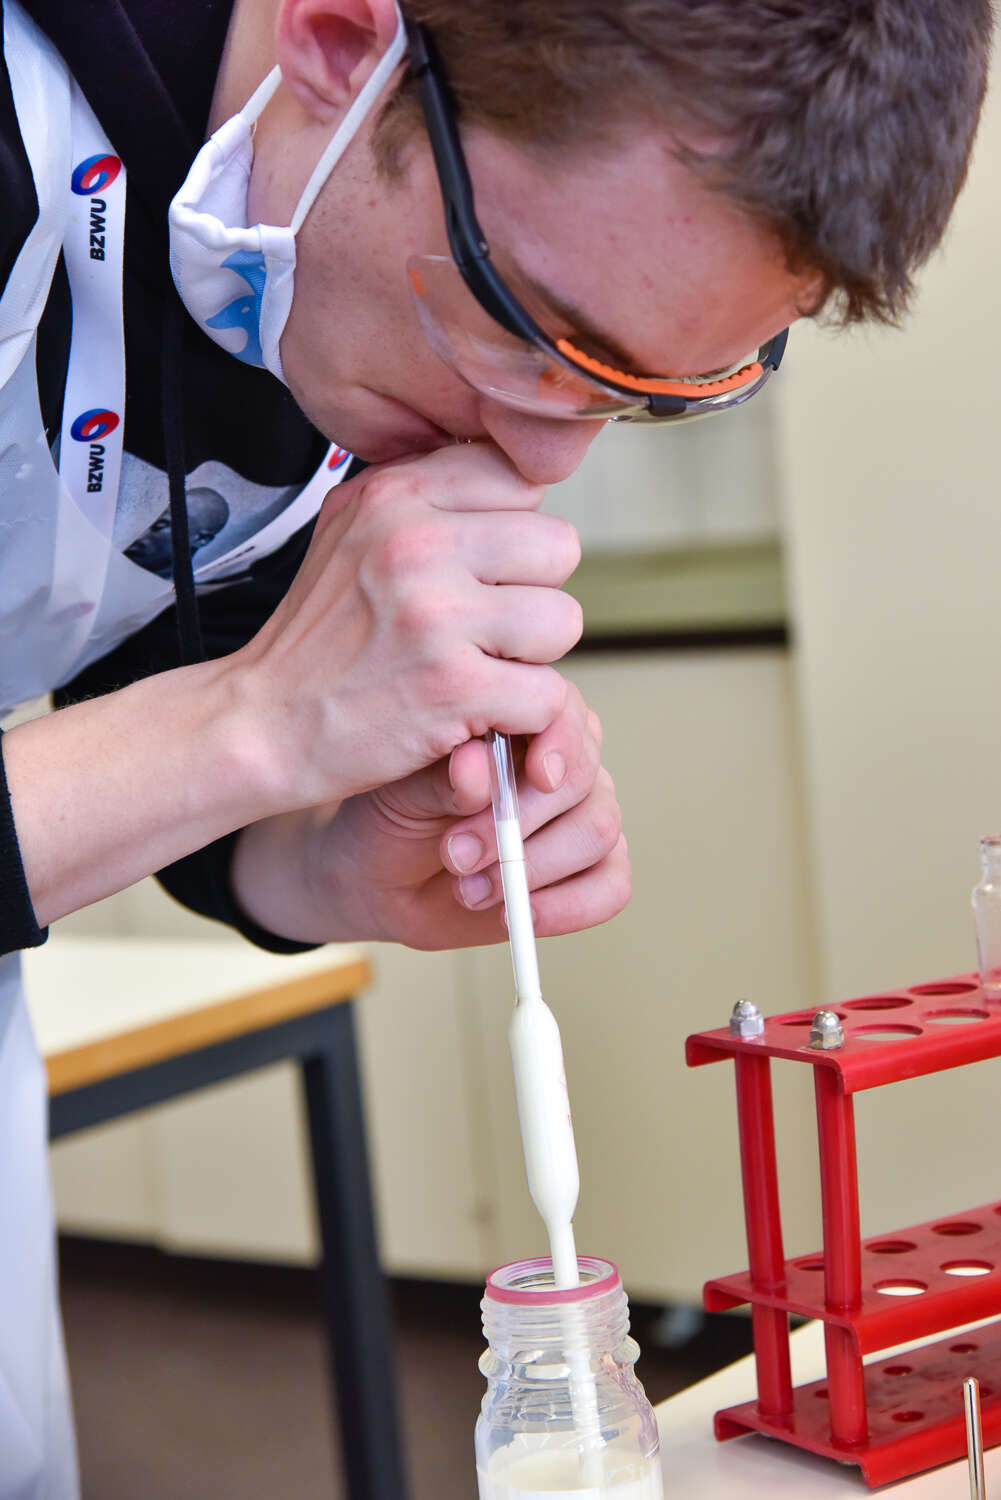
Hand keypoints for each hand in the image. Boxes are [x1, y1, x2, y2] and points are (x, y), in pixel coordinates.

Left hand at [230, 683, 630, 947]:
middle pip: (586, 780)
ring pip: (598, 832)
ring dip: (532, 867)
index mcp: (521, 720)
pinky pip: (611, 887)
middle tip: (457, 853)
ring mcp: (581, 816)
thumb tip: (477, 766)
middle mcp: (562, 763)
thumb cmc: (391, 815)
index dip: (558, 745)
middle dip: (520, 824)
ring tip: (468, 887)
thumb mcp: (400, 790)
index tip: (533, 776)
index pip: (565, 715)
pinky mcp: (588, 873)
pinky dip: (568, 906)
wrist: (376, 877)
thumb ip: (441, 776)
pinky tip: (521, 913)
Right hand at [234, 442, 582, 815]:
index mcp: (397, 495)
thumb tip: (509, 469)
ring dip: (534, 657)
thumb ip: (424, 492)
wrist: (261, 723)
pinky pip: (547, 693)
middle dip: (534, 593)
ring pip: (564, 620)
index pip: (523, 482)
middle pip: (558, 547)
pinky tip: (479, 712)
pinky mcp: (453, 687)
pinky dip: (522, 715)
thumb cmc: (316, 637)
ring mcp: (437, 616)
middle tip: (487, 628)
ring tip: (482, 668)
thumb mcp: (352, 530)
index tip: (482, 573)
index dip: (517, 535)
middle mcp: (417, 544)